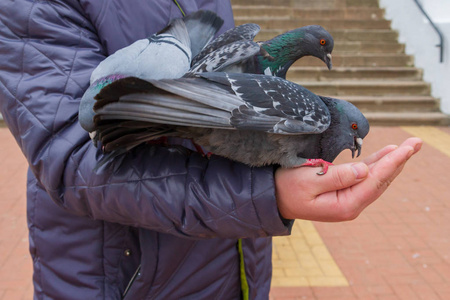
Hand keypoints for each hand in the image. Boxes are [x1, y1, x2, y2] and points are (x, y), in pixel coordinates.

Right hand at [275, 137, 422, 221]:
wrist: (273, 198)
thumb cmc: (286, 188)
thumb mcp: (308, 181)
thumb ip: (337, 177)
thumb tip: (365, 170)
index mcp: (345, 205)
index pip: (375, 180)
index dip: (392, 162)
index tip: (407, 147)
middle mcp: (351, 204)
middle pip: (381, 180)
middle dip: (399, 160)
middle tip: (416, 143)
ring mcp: (348, 199)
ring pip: (376, 178)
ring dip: (391, 162)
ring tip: (408, 147)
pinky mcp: (343, 191)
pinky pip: (365, 177)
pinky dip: (377, 164)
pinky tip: (387, 155)